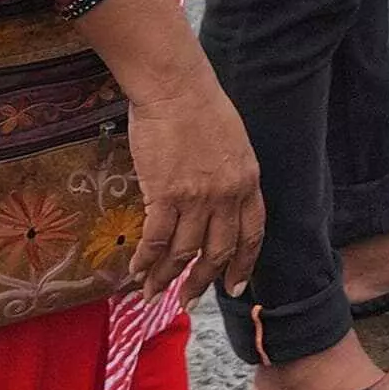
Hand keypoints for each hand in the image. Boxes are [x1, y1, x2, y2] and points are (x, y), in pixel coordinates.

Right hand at [120, 60, 265, 301]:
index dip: (242, 265)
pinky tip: (137, 270)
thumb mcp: (233, 145)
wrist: (176, 87)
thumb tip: (218, 206)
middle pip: (217, 251)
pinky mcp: (166, 194)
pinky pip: (156, 238)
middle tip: (189, 302)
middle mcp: (227, 195)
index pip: (251, 235)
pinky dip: (146, 259)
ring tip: (153, 293)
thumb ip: (231, 178)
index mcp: (248, 182)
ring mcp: (197, 197)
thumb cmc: (201, 107)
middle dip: (202, 282)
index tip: (234, 288)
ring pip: (184, 252)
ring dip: (167, 277)